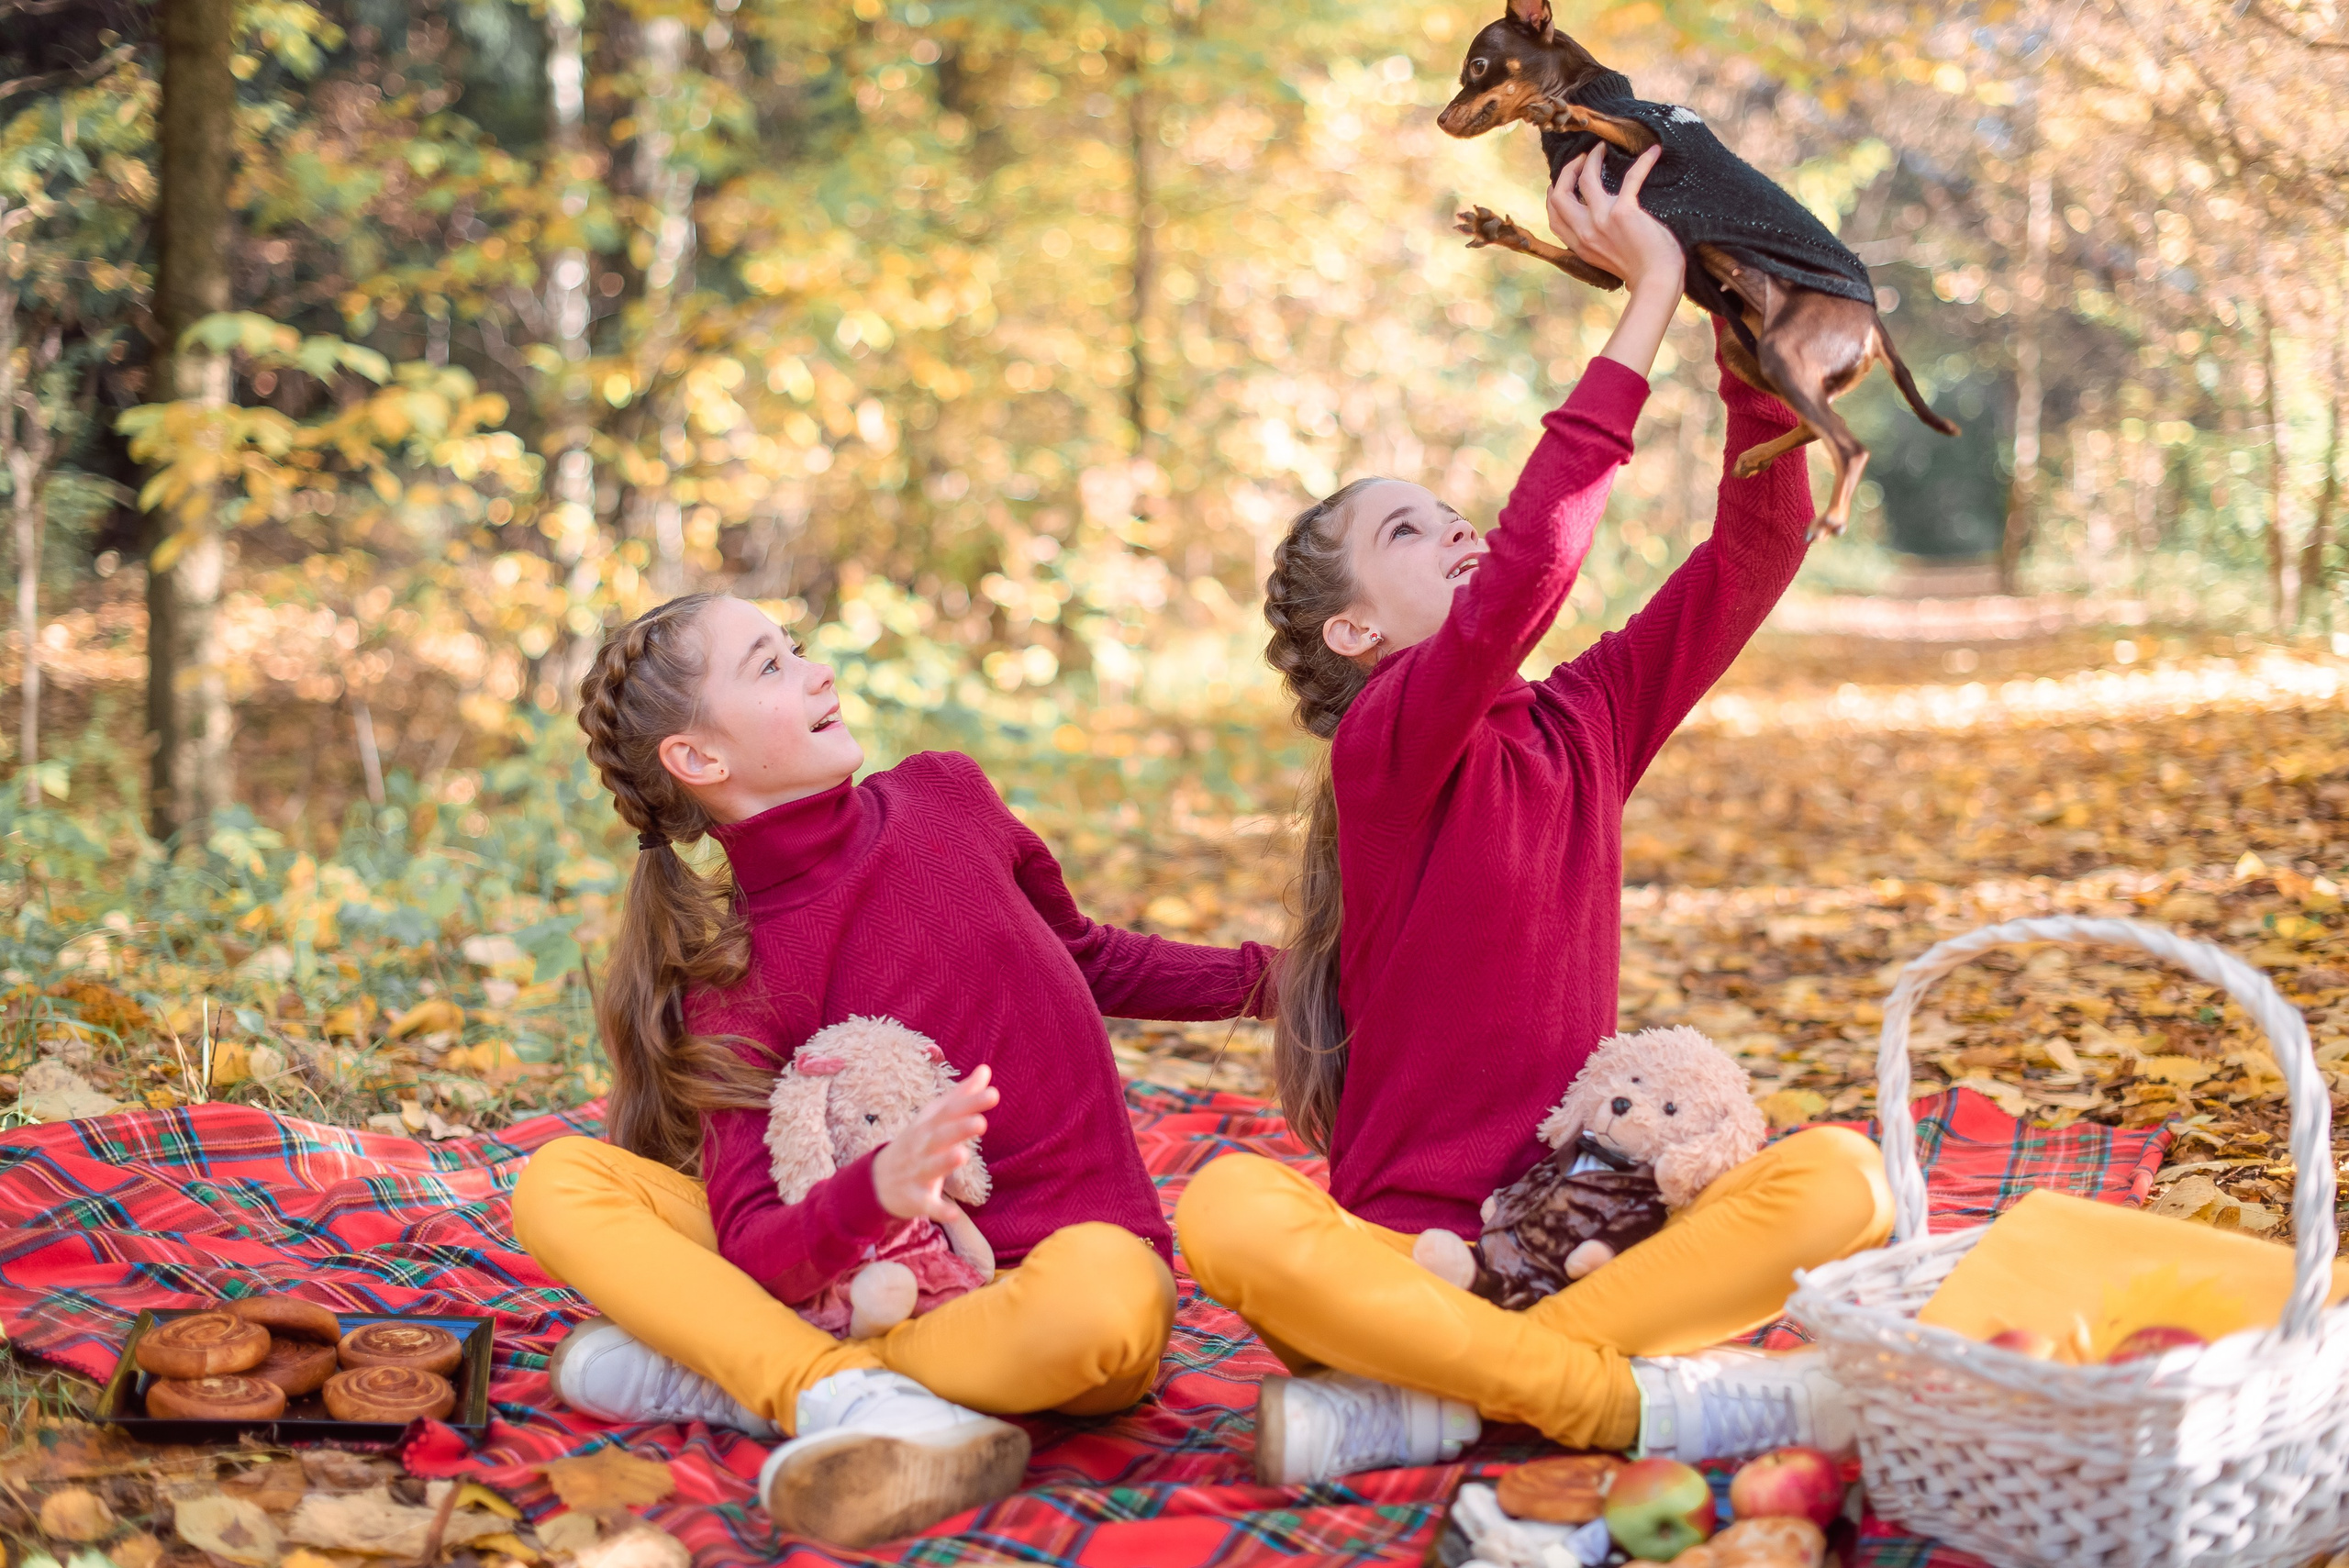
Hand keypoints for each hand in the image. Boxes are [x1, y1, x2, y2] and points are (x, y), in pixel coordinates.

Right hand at [871, 1064, 996, 1223]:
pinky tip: (954, 1215)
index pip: (950, 1111)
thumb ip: (962, 1095)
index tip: (994, 1094)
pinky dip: (939, 1210)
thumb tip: (986, 1070)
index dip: (970, 1102)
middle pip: (939, 1136)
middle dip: (958, 1129)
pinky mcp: (914, 1199)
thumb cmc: (916, 1144)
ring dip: (945, 1162)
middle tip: (981, 1122)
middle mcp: (921, 1147)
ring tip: (963, 1156)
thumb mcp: (934, 1118)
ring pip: (930, 1167)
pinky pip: (927, 1205)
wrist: (876, 1181)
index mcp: (928, 1126)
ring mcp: (915, 1173)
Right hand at [1545, 146, 1682, 299]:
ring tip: (1602, 150)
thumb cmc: (1639, 271)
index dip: (1555, 193)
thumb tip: (1597, 221)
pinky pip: (1632, 177)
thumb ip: (1595, 241)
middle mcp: (1585, 232)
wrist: (1657, 281)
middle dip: (1568, 170)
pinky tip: (1654, 153)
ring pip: (1585, 179)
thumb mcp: (1605, 259)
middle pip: (1559, 194)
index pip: (1554, 216)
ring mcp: (1602, 221)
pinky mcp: (1625, 212)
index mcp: (1579, 245)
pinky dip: (1644, 162)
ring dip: (1593, 158)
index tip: (1563, 180)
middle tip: (1582, 158)